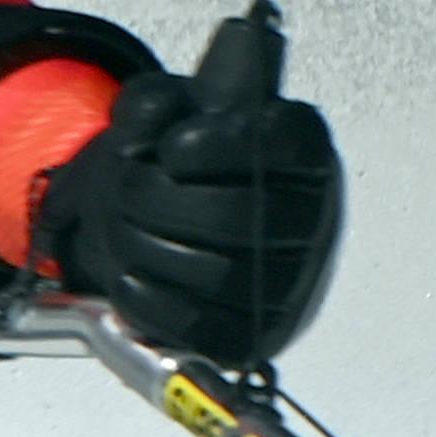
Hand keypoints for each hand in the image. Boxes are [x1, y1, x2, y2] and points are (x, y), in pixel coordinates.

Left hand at [33, 0, 344, 367]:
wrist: (185, 221)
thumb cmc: (187, 160)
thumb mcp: (169, 109)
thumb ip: (153, 103)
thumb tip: (146, 125)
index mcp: (304, 150)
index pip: (284, 143)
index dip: (220, 145)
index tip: (173, 147)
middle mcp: (312, 217)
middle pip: (236, 216)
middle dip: (155, 198)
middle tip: (126, 186)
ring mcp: (290, 283)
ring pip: (215, 276)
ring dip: (143, 246)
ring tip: (124, 226)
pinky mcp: (255, 333)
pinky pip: (202, 330)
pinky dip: (148, 301)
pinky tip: (129, 274)